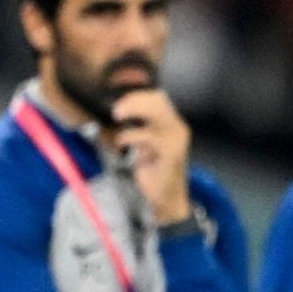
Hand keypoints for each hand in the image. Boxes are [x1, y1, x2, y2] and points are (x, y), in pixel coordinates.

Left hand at [110, 89, 190, 224]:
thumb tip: (114, 112)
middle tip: (115, 109)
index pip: (157, 97)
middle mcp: (177, 128)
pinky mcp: (171, 151)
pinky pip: (149, 136)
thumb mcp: (143, 145)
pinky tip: (122, 142)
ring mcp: (176, 139)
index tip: (116, 98)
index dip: (137, 93)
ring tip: (117, 116)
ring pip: (157, 112)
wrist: (166, 197)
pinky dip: (131, 135)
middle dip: (133, 99)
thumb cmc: (153, 172)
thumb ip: (136, 127)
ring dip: (133, 110)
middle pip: (158, 100)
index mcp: (172, 124)